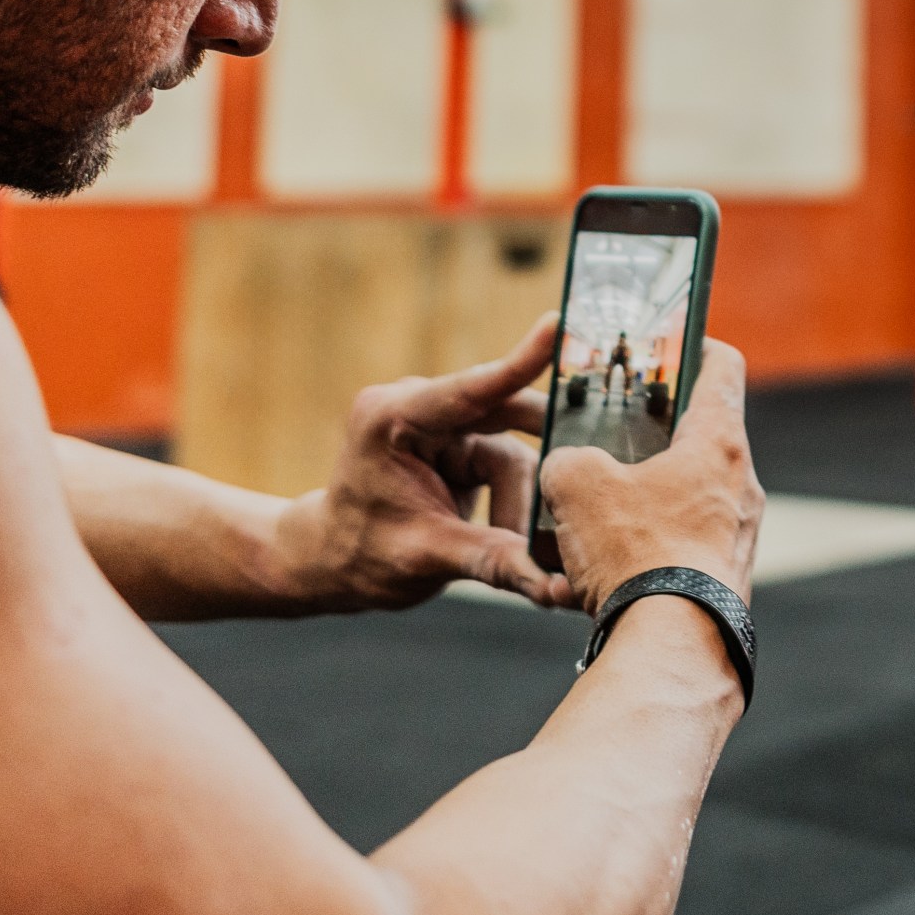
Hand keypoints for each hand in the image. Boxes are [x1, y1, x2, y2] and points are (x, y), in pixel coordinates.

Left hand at [273, 315, 570, 612]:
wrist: (334, 564)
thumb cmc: (362, 557)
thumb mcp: (427, 561)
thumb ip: (495, 563)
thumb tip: (556, 587)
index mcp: (394, 418)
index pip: (470, 389)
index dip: (519, 361)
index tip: (556, 326)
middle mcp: (420, 407)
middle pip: (505, 413)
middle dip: (538, 465)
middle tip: (581, 495)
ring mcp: (441, 421)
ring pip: (513, 449)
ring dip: (520, 501)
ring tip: (520, 552)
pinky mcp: (458, 438)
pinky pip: (508, 459)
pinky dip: (515, 498)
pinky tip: (512, 532)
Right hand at [537, 339, 761, 617]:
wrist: (671, 645)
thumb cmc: (635, 552)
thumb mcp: (577, 486)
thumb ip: (568, 458)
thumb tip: (568, 467)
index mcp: (718, 441)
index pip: (721, 366)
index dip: (693, 344)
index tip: (667, 343)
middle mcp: (741, 482)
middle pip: (702, 433)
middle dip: (654, 431)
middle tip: (611, 433)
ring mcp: (739, 532)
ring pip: (690, 493)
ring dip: (646, 494)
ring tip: (596, 508)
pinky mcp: (726, 575)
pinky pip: (686, 543)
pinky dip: (649, 543)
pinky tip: (606, 564)